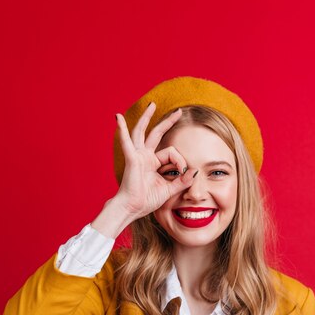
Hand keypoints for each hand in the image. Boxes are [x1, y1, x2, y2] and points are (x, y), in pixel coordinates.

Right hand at [113, 102, 196, 219]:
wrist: (132, 208)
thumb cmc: (146, 200)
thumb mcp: (169, 190)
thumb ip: (182, 181)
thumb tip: (195, 171)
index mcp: (153, 163)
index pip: (171, 153)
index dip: (180, 161)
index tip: (183, 172)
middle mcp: (144, 156)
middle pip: (156, 133)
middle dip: (168, 122)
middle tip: (179, 112)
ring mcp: (137, 155)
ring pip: (142, 131)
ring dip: (147, 117)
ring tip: (152, 105)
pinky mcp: (132, 159)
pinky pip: (126, 141)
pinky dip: (122, 129)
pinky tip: (118, 117)